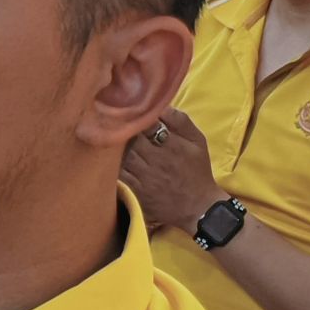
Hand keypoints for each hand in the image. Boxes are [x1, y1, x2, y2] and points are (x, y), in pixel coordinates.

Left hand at [119, 107, 221, 234]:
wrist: (196, 206)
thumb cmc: (197, 169)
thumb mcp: (197, 141)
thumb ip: (180, 120)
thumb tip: (160, 103)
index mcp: (173, 145)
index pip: (147, 124)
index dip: (138, 117)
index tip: (133, 114)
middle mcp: (157, 160)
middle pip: (131, 138)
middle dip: (125, 131)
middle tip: (118, 126)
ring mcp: (144, 176)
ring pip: (122, 154)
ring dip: (116, 147)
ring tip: (114, 141)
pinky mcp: (134, 189)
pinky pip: (117, 172)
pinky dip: (112, 164)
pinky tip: (111, 160)